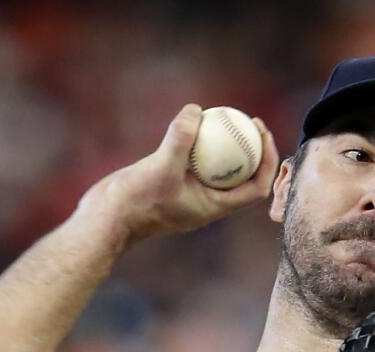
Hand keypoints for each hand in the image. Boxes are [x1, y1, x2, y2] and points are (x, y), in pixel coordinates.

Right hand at [70, 103, 279, 252]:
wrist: (107, 218)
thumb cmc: (136, 201)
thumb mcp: (161, 167)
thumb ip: (180, 139)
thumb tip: (196, 110)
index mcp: (214, 206)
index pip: (256, 187)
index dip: (267, 161)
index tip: (263, 133)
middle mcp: (207, 200)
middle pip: (242, 174)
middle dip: (252, 147)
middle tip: (248, 118)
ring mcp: (191, 191)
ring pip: (218, 165)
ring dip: (225, 142)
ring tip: (223, 115)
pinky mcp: (174, 181)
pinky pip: (195, 159)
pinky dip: (198, 141)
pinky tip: (192, 119)